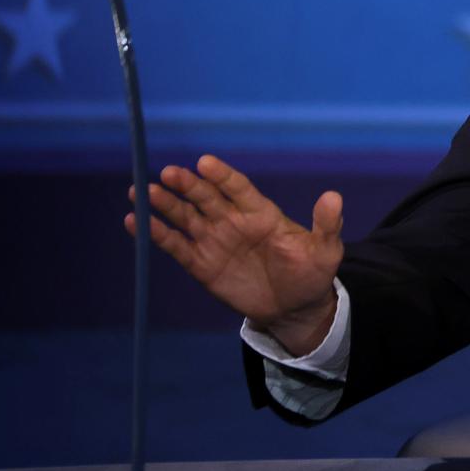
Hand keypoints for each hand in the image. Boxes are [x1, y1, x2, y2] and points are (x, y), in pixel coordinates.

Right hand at [125, 154, 343, 355]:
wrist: (294, 308)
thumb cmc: (312, 274)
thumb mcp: (325, 251)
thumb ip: (326, 224)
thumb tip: (334, 196)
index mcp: (261, 213)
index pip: (239, 188)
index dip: (223, 176)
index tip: (205, 162)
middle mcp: (233, 221)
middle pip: (206, 197)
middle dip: (187, 185)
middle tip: (168, 173)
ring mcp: (214, 240)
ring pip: (185, 217)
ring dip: (164, 204)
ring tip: (142, 190)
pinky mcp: (200, 263)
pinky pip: (174, 245)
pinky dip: (155, 233)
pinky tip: (135, 220)